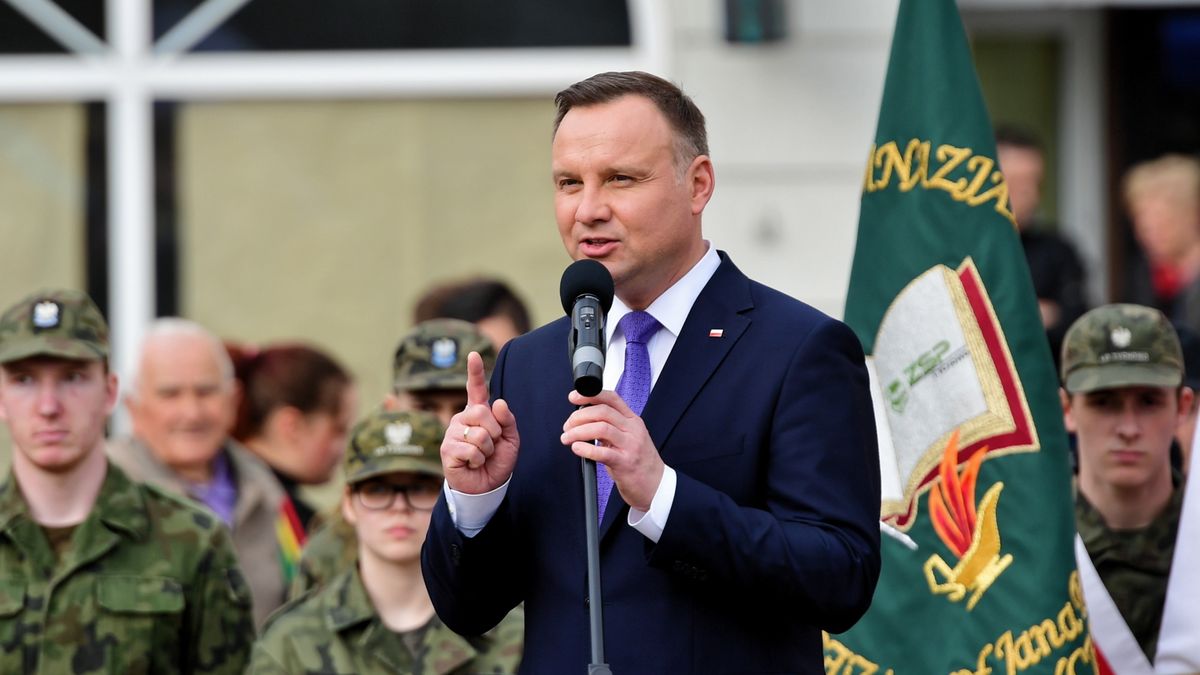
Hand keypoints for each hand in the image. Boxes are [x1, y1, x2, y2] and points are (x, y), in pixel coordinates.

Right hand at [440, 352, 519, 494]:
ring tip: (482, 457)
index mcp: (478, 413)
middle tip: (491, 446)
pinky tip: (473, 464)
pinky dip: (478, 460)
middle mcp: (462, 418)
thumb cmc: (497, 460)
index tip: (473, 354)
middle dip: (495, 432)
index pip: (476, 389)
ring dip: (487, 450)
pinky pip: (472, 449)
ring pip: (479, 433)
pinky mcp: (447, 449)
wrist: (487, 486)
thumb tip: (498, 402)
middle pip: (482, 412)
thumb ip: (507, 420)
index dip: (475, 371)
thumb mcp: (510, 439)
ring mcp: (452, 433)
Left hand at [561, 389, 663, 510]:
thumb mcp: (629, 437)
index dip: (590, 395)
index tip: (574, 398)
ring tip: (567, 438)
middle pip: (602, 412)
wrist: (656, 485)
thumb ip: (610, 426)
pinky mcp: (625, 463)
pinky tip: (577, 448)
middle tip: (568, 426)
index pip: (611, 398)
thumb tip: (583, 419)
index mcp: (632, 420)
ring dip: (578, 432)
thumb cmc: (639, 461)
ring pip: (601, 428)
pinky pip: (602, 452)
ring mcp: (630, 445)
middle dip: (579, 416)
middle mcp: (633, 429)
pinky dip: (586, 449)